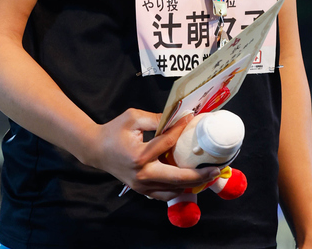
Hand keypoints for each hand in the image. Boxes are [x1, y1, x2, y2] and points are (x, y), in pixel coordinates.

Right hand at [88, 108, 220, 201]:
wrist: (96, 149)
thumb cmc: (114, 131)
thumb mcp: (133, 117)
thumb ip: (156, 119)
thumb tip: (178, 118)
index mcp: (139, 155)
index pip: (167, 142)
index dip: (181, 129)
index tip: (193, 118)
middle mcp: (142, 174)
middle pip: (177, 178)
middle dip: (199, 175)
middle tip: (216, 168)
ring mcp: (142, 186)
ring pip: (173, 189)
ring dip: (192, 184)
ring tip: (207, 176)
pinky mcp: (142, 190)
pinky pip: (164, 194)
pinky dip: (178, 190)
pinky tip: (190, 183)